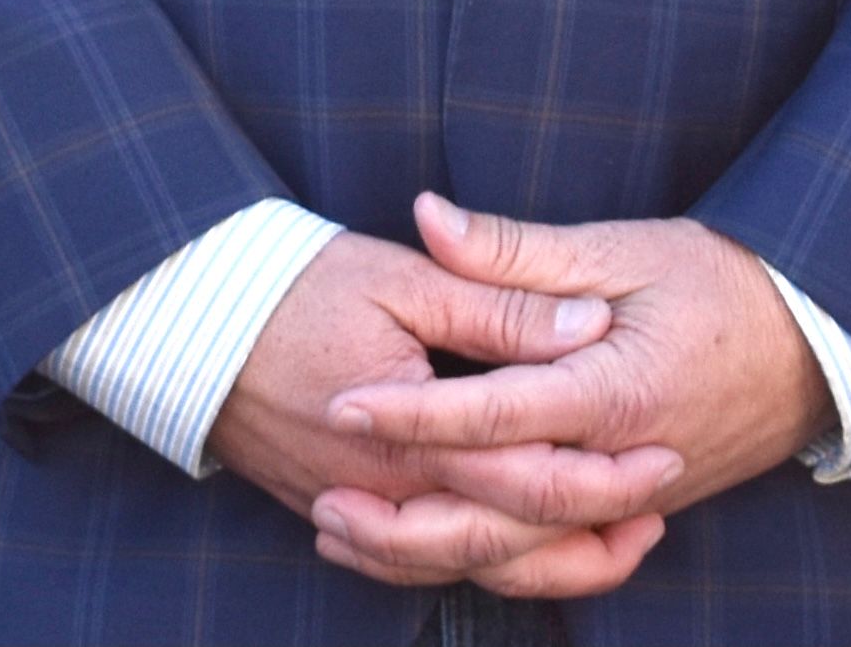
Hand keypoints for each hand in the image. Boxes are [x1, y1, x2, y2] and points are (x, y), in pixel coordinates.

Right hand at [203, 230, 643, 594]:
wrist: (184, 324)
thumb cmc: (291, 288)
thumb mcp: (402, 281)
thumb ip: (499, 304)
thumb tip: (588, 319)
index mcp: (413, 435)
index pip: (529, 474)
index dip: (605, 472)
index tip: (666, 451)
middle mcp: (389, 492)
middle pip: (509, 543)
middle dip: (592, 533)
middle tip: (659, 505)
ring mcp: (363, 511)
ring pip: (468, 567)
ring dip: (547, 563)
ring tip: (616, 540)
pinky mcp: (344, 512)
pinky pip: (420, 566)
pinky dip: (478, 568)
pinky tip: (521, 551)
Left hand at [312, 194, 837, 598]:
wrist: (818, 344)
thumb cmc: (723, 283)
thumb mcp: (622, 249)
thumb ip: (516, 252)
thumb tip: (427, 218)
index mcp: (613, 393)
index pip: (494, 416)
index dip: (412, 413)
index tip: (342, 402)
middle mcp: (619, 465)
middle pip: (499, 515)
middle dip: (404, 517)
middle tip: (323, 499)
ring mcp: (629, 501)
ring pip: (521, 556)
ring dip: (430, 553)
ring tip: (349, 535)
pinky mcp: (632, 514)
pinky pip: (554, 561)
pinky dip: (488, 567)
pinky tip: (428, 551)